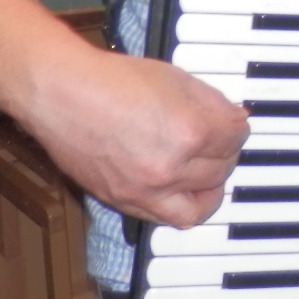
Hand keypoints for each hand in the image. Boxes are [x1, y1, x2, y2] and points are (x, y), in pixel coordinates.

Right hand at [23, 44, 248, 227]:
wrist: (61, 94)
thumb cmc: (113, 81)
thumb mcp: (176, 79)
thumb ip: (213, 103)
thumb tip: (237, 119)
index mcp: (189, 132)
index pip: (235, 139)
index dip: (237, 127)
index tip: (233, 123)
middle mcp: (170, 168)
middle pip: (221, 171)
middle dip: (226, 154)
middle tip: (220, 143)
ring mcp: (144, 191)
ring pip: (199, 208)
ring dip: (209, 190)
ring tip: (207, 174)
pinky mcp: (122, 202)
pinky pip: (164, 218)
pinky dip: (178, 207)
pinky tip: (180, 189)